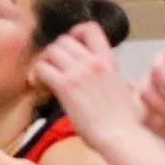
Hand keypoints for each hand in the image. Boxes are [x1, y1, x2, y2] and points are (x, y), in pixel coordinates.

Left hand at [37, 22, 140, 146]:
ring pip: (50, 52)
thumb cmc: (126, 122)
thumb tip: (120, 82)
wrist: (121, 136)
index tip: (71, 45)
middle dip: (55, 52)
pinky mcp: (65, 86)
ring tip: (46, 78)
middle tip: (54, 68)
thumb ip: (117, 81)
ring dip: (44, 63)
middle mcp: (93, 62)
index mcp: (109, 61)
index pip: (91, 29)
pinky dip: (37, 76)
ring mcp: (78, 73)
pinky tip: (40, 86)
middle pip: (63, 40)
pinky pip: (41, 68)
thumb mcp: (127, 91)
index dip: (76, 32)